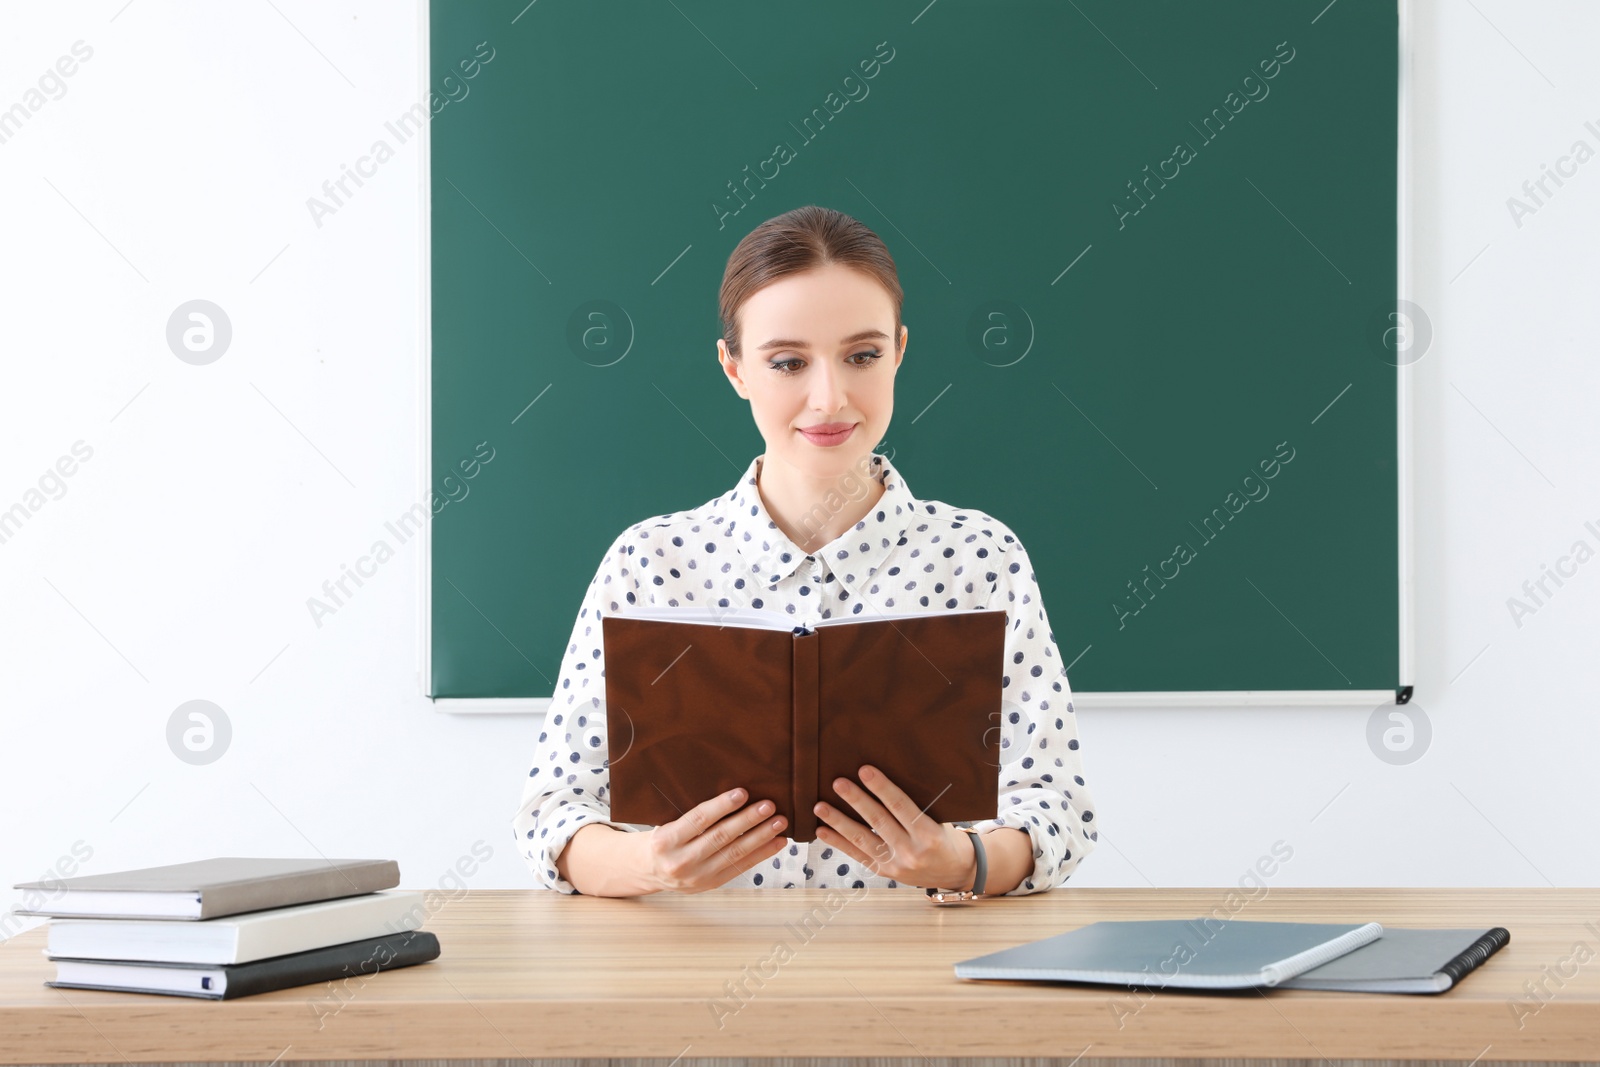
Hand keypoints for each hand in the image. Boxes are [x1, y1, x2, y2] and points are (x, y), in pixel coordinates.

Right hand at [641, 787, 788, 893]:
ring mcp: (697, 876)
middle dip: (748, 820)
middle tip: (769, 805)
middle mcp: (681, 861)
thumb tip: (733, 795)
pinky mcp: (711, 884)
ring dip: (761, 837)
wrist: (648, 870)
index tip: (742, 793)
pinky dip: (761, 854)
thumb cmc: (662, 839)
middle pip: (720, 837)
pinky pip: (740, 867)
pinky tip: (776, 842)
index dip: (721, 806)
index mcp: (666, 840)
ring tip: (779, 822)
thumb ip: (693, 816)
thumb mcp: (666, 824)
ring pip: (734, 854)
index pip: (698, 820)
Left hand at [813, 765, 976, 889]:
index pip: (901, 806)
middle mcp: (911, 851)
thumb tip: (882, 778)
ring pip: (862, 839)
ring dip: (839, 822)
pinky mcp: (885, 872)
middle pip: (878, 821)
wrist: (956, 871)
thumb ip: (916, 805)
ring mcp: (896, 864)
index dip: (881, 787)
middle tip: (838, 783)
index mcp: (929, 834)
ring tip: (820, 806)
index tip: (864, 770)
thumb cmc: (946, 837)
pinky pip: (858, 855)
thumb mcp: (940, 819)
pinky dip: (838, 843)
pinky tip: (822, 830)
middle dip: (856, 800)